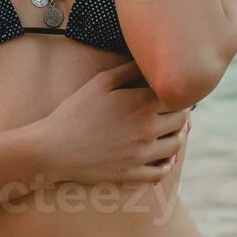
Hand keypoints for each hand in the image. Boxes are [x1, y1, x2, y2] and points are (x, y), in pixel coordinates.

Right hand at [42, 59, 191, 186]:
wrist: (54, 149)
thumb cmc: (74, 112)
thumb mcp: (99, 83)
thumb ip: (127, 70)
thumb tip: (147, 62)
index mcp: (142, 104)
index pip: (177, 96)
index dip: (180, 92)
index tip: (176, 90)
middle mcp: (148, 129)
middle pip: (181, 119)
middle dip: (182, 112)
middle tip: (177, 109)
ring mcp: (142, 154)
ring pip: (176, 145)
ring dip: (178, 136)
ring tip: (173, 130)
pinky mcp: (133, 174)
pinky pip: (161, 172)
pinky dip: (166, 164)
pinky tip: (163, 157)